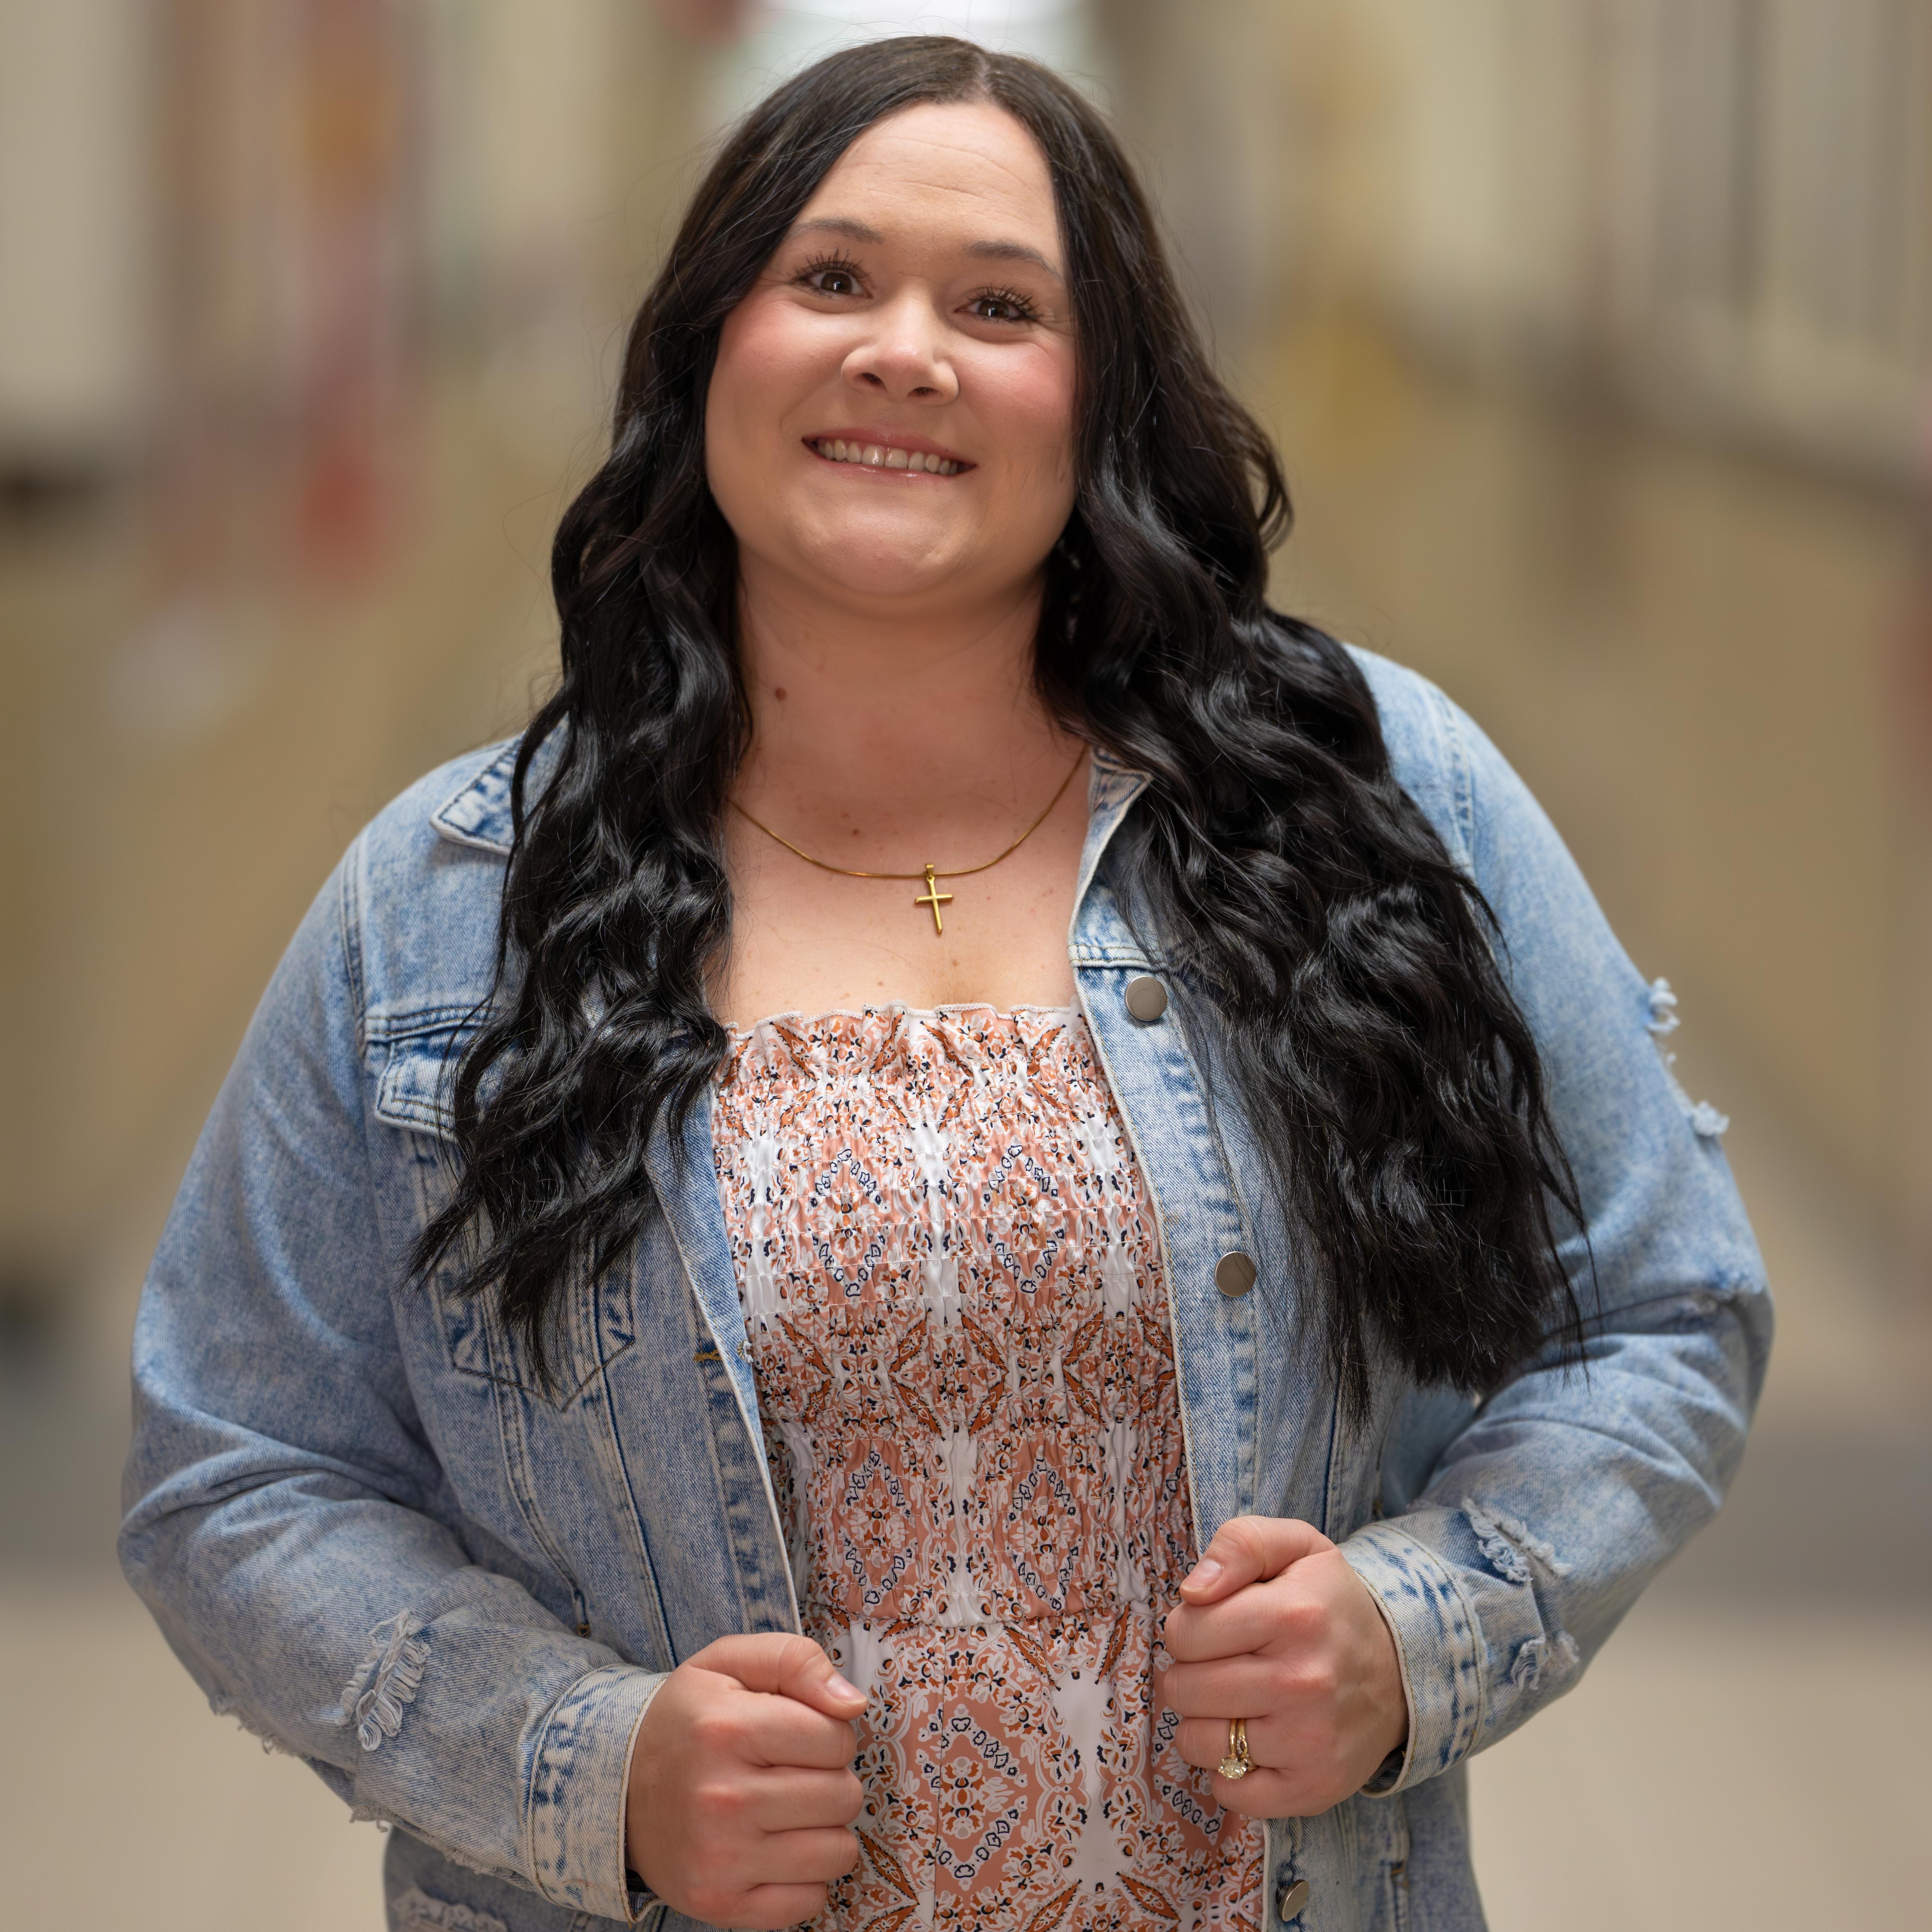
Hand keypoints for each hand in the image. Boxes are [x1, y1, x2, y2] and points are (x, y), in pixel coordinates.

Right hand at [625, 1632, 866, 1927]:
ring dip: (824, 1830)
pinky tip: (774, 1849)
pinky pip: (811, 1901)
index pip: (836, 1738)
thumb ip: (796, 1660)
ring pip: (837, 1852)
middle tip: (792, 1773)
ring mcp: (720, 1860)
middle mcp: (722, 1799)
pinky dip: (804, 1877)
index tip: (799, 1734)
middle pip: (842, 1796)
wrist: (618, 1788)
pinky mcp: (720, 1905)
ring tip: (787, 1811)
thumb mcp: (731, 1662)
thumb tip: (853, 1703)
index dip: (829, 1733)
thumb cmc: (689, 1720)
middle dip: (831, 1779)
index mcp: (727, 1730)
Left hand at [1157, 1516, 1407, 1818]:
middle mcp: (1303, 1681)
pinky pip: (1230, 1792)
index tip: (1213, 1628)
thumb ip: (1238, 1545)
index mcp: (1293, 1614)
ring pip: (1198, 1743)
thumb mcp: (1294, 1547)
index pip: (1185, 1632)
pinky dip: (1226, 1771)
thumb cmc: (1328, 1604)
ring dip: (1202, 1723)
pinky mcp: (1313, 1788)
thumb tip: (1192, 1591)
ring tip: (1232, 1703)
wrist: (1400, 1671)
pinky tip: (1250, 1742)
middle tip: (1219, 1667)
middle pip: (1185, 1689)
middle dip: (1188, 1675)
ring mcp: (1310, 1741)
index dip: (1186, 1628)